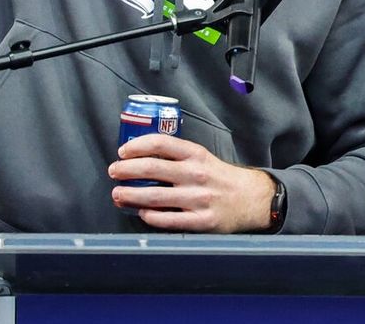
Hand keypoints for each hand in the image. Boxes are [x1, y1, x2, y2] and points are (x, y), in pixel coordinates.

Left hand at [109, 134, 276, 231]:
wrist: (251, 199)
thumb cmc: (219, 177)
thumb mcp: (202, 158)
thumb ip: (176, 157)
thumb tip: (139, 159)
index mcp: (196, 154)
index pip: (160, 143)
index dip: (136, 146)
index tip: (122, 152)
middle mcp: (196, 174)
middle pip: (152, 168)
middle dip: (126, 170)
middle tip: (113, 172)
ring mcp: (199, 198)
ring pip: (155, 196)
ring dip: (131, 195)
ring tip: (118, 194)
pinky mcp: (202, 221)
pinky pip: (169, 220)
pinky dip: (151, 217)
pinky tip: (142, 213)